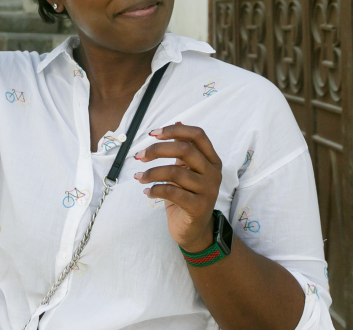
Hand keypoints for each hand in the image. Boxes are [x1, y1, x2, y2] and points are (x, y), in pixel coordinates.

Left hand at [134, 123, 222, 252]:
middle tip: (139, 155)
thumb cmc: (187, 195)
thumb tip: (177, 121)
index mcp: (212, 159)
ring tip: (139, 177)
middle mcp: (213, 172)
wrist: (194, 231)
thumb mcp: (186, 169)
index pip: (198, 135)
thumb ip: (183, 148)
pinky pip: (172, 192)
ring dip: (151, 172)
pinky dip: (155, 189)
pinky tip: (147, 191)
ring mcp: (208, 190)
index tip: (153, 133)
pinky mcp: (199, 207)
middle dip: (157, 150)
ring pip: (175, 172)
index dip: (175, 130)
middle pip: (185, 150)